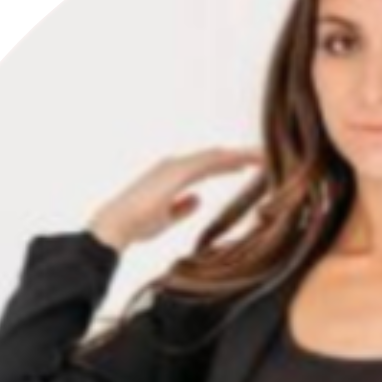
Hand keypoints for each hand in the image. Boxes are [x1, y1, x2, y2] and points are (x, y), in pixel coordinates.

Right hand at [87, 146, 265, 251]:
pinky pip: (208, 163)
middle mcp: (175, 165)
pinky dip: (228, 160)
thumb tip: (198, 199)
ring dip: (239, 155)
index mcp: (173, 175)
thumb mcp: (167, 217)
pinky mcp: (176, 172)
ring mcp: (175, 166)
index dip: (229, 164)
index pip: (208, 166)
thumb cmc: (136, 224)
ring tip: (262, 156)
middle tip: (264, 156)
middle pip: (214, 158)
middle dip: (239, 156)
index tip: (249, 166)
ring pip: (214, 156)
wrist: (117, 225)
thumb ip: (183, 207)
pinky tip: (244, 162)